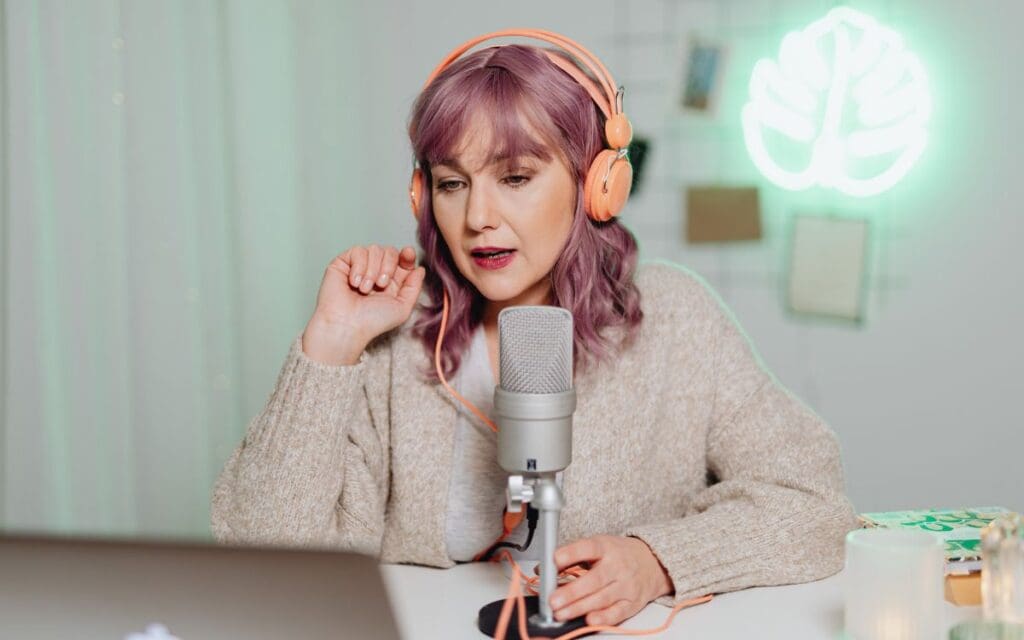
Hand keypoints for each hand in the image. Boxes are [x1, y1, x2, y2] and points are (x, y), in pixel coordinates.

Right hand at [302, 244, 425, 364]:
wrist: (346, 325)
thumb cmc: (373, 321)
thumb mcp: (402, 307)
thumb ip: (414, 287)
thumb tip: (420, 268)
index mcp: (391, 281)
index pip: (403, 260)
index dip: (407, 255)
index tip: (408, 254)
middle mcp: (376, 272)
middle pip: (390, 251)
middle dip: (389, 266)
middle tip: (381, 285)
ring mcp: (359, 266)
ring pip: (374, 249)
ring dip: (372, 270)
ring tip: (364, 290)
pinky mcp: (343, 263)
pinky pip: (358, 251)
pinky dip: (358, 267)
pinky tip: (353, 283)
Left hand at [547, 535, 673, 626]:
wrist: (652, 562)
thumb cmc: (618, 554)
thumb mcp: (597, 546)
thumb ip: (571, 557)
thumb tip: (544, 569)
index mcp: (605, 547)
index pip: (587, 548)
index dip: (570, 554)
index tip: (554, 560)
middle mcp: (617, 566)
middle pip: (594, 580)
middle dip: (571, 592)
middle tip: (553, 600)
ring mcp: (626, 585)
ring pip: (602, 599)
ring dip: (579, 608)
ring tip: (560, 613)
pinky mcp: (632, 602)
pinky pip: (617, 613)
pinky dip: (603, 618)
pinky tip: (589, 621)